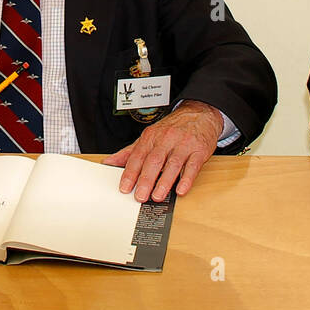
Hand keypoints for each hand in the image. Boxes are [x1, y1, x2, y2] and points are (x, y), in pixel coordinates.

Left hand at [102, 101, 221, 201]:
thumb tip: (109, 162)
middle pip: (154, 160)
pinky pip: (193, 166)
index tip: (125, 187)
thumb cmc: (173, 128)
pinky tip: (181, 189)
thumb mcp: (150, 136)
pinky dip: (186, 179)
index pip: (138, 156)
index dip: (130, 173)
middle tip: (140, 196)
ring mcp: (184, 145)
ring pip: (172, 164)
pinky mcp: (199, 151)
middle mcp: (166, 139)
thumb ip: (130, 151)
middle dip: (146, 180)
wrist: (199, 113)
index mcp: (151, 136)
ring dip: (164, 182)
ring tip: (157, 196)